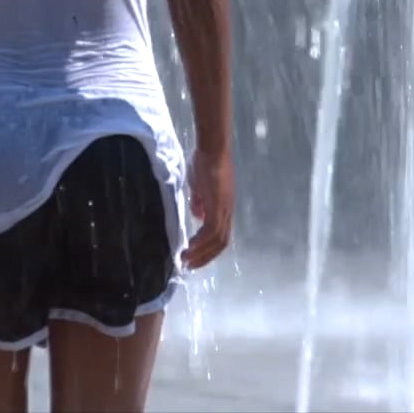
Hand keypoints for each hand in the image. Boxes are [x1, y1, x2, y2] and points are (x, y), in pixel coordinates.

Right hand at [182, 147, 233, 269]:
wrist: (211, 148)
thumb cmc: (204, 163)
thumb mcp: (200, 187)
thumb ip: (200, 202)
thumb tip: (198, 217)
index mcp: (224, 207)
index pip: (221, 235)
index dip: (209, 249)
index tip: (194, 257)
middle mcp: (227, 211)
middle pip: (222, 243)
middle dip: (205, 257)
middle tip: (190, 265)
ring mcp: (224, 209)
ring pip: (217, 240)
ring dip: (201, 252)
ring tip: (186, 259)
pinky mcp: (218, 205)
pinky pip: (211, 230)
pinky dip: (201, 241)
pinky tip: (189, 246)